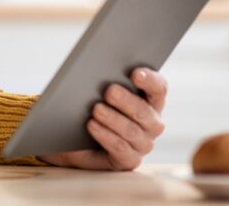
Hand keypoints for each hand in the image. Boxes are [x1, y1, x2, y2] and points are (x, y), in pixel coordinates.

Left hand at [38, 67, 166, 170]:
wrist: (70, 135)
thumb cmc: (87, 106)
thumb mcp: (96, 89)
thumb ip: (105, 78)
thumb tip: (102, 67)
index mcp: (149, 100)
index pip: (158, 88)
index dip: (150, 80)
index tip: (135, 73)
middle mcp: (151, 123)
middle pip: (145, 111)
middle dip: (127, 101)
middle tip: (109, 91)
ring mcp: (142, 143)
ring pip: (133, 132)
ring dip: (114, 119)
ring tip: (96, 109)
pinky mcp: (128, 160)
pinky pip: (122, 150)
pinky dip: (107, 136)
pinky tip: (92, 125)